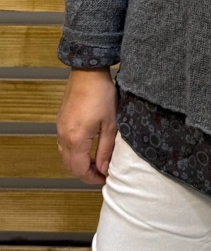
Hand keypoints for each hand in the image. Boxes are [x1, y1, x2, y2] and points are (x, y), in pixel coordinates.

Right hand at [56, 68, 116, 184]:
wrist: (88, 71)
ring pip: (65, 155)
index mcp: (76, 139)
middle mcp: (63, 136)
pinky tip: (87, 146)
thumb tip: (103, 169)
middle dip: (85, 172)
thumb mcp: (110, 124)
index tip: (104, 178)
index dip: (92, 178)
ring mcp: (59, 127)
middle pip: (70, 165)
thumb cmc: (102, 95)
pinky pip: (63, 143)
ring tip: (96, 160)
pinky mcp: (60, 120)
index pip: (79, 170)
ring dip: (79, 162)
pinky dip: (74, 151)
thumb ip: (105, 149)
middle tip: (101, 172)